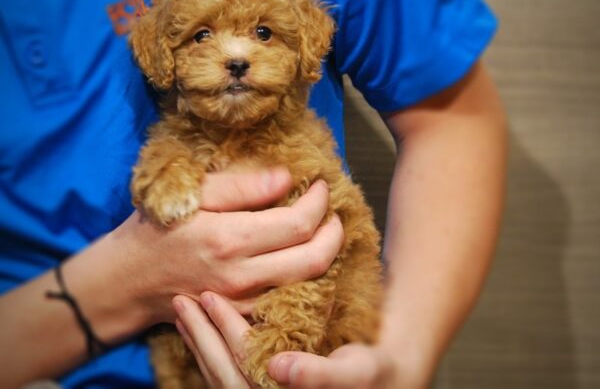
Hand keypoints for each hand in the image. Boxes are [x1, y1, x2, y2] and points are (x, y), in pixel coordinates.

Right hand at [109, 168, 343, 323]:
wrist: (128, 282)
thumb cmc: (155, 231)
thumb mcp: (190, 194)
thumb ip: (240, 186)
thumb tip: (285, 178)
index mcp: (228, 239)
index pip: (298, 224)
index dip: (319, 202)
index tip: (320, 185)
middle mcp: (241, 276)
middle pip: (315, 259)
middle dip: (334, 231)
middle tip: (331, 210)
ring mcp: (243, 302)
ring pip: (308, 282)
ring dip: (325, 254)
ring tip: (323, 229)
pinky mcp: (241, 315)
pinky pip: (288, 298)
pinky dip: (305, 276)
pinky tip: (301, 254)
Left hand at [174, 293, 400, 388]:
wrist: (381, 380)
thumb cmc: (372, 375)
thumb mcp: (355, 373)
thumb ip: (318, 375)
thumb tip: (278, 368)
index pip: (242, 365)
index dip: (224, 330)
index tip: (208, 296)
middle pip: (220, 373)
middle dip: (200, 335)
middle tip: (181, 300)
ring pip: (218, 375)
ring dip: (199, 342)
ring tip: (183, 312)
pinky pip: (226, 374)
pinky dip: (209, 350)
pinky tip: (202, 330)